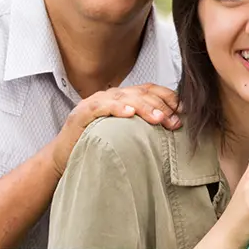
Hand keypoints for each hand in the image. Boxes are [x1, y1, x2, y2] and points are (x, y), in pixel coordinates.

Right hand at [48, 83, 181, 176]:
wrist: (65, 158)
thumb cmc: (98, 145)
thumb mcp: (126, 134)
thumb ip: (144, 127)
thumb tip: (174, 128)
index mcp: (124, 98)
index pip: (149, 90)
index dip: (167, 97)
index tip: (183, 110)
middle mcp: (111, 95)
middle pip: (140, 93)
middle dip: (161, 106)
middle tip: (174, 121)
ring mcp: (95, 102)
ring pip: (124, 97)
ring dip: (144, 107)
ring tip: (158, 118)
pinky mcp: (82, 114)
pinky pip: (101, 107)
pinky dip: (117, 108)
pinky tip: (129, 114)